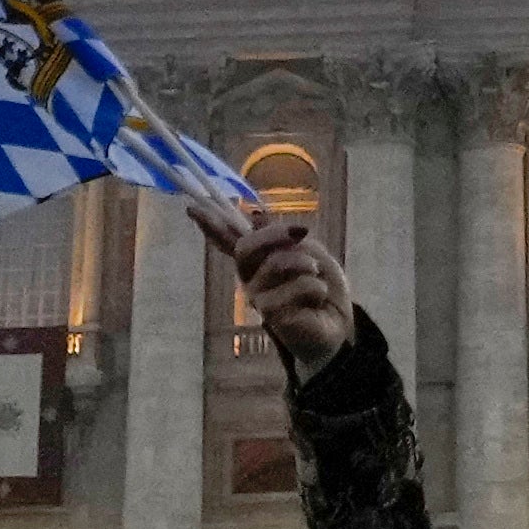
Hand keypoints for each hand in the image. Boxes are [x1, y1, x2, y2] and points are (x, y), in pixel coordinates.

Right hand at [215, 202, 356, 374]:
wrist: (338, 321)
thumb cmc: (320, 283)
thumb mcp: (309, 250)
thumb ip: (284, 237)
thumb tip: (256, 217)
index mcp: (256, 259)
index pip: (227, 241)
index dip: (209, 224)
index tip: (190, 208)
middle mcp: (250, 278)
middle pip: (245, 247)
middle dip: (275, 234)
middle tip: (301, 232)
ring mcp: (257, 298)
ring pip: (277, 263)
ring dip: (308, 265)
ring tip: (316, 278)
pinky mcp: (272, 316)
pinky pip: (297, 287)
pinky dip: (317, 288)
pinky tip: (316, 301)